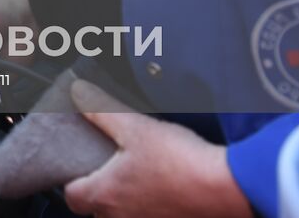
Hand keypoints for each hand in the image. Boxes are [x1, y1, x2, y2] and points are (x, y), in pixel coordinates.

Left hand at [63, 80, 251, 217]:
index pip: (72, 198)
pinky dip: (151, 208)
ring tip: (141, 177)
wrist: (226, 188)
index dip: (75, 181)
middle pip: (98, 211)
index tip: (84, 166)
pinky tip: (164, 190)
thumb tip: (79, 94)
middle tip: (114, 168)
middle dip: (102, 192)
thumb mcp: (135, 127)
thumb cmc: (178, 161)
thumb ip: (102, 112)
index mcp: (106, 196)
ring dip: (128, 202)